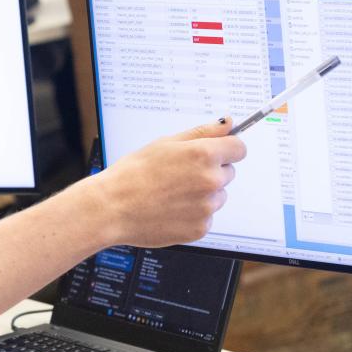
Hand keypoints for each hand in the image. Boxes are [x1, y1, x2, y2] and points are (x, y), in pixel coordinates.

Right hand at [92, 117, 246, 246]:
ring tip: (172, 194)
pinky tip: (170, 209)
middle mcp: (210, 181)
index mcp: (204, 155)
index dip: (226, 149)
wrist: (112, 208)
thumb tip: (228, 123)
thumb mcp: (166, 143)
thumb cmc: (134, 173)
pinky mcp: (201, 228)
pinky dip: (193, 214)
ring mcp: (207, 207)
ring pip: (218, 197)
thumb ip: (203, 132)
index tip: (217, 153)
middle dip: (211, 172)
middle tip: (180, 175)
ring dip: (202, 195)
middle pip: (228, 173)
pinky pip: (206, 217)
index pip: (239, 148)